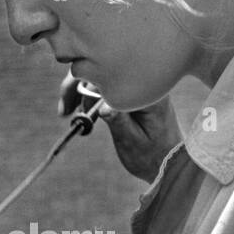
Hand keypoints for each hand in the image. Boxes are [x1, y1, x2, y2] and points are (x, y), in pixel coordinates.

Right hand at [58, 71, 181, 182]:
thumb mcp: (134, 143)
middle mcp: (143, 82)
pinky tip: (80, 110)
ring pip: (101, 76)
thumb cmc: (153, 157)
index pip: (108, 75)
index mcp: (148, 92)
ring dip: (81, 91)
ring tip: (70, 113)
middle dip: (77, 86)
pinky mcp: (131, 91)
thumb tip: (102, 105)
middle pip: (102, 70)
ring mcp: (137, 84)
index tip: (68, 109)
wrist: (170, 163)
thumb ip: (119, 122)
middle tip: (64, 111)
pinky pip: (106, 84)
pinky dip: (90, 94)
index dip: (83, 87)